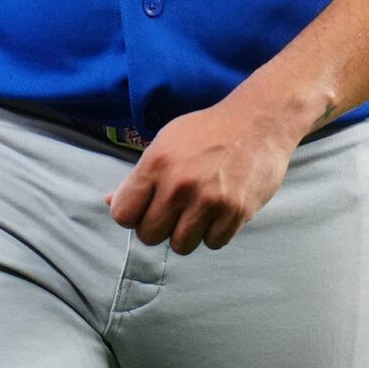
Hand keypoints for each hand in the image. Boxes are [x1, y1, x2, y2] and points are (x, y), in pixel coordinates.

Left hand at [107, 93, 305, 254]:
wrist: (258, 121)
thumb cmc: (207, 132)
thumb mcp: (165, 143)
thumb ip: (138, 177)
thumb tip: (110, 202)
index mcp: (156, 164)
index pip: (123, 214)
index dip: (131, 215)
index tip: (144, 208)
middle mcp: (179, 184)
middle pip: (148, 235)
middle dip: (158, 227)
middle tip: (174, 210)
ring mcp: (208, 200)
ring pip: (180, 245)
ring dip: (187, 233)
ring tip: (197, 211)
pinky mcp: (236, 212)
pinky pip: (213, 243)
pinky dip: (214, 232)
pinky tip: (219, 211)